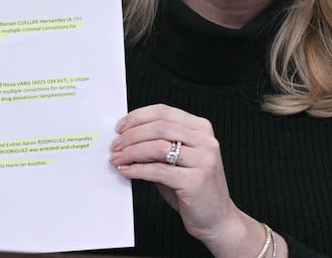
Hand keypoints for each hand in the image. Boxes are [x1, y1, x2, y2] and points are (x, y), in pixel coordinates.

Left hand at [109, 104, 248, 249]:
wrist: (217, 218)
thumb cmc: (193, 188)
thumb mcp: (177, 160)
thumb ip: (157, 145)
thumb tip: (126, 137)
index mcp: (201, 128)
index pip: (164, 112)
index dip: (138, 117)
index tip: (120, 126)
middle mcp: (205, 141)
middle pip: (159, 127)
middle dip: (131, 135)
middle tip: (115, 145)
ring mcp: (203, 160)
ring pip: (157, 146)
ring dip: (131, 151)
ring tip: (117, 158)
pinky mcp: (195, 181)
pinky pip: (158, 171)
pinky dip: (137, 170)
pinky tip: (126, 171)